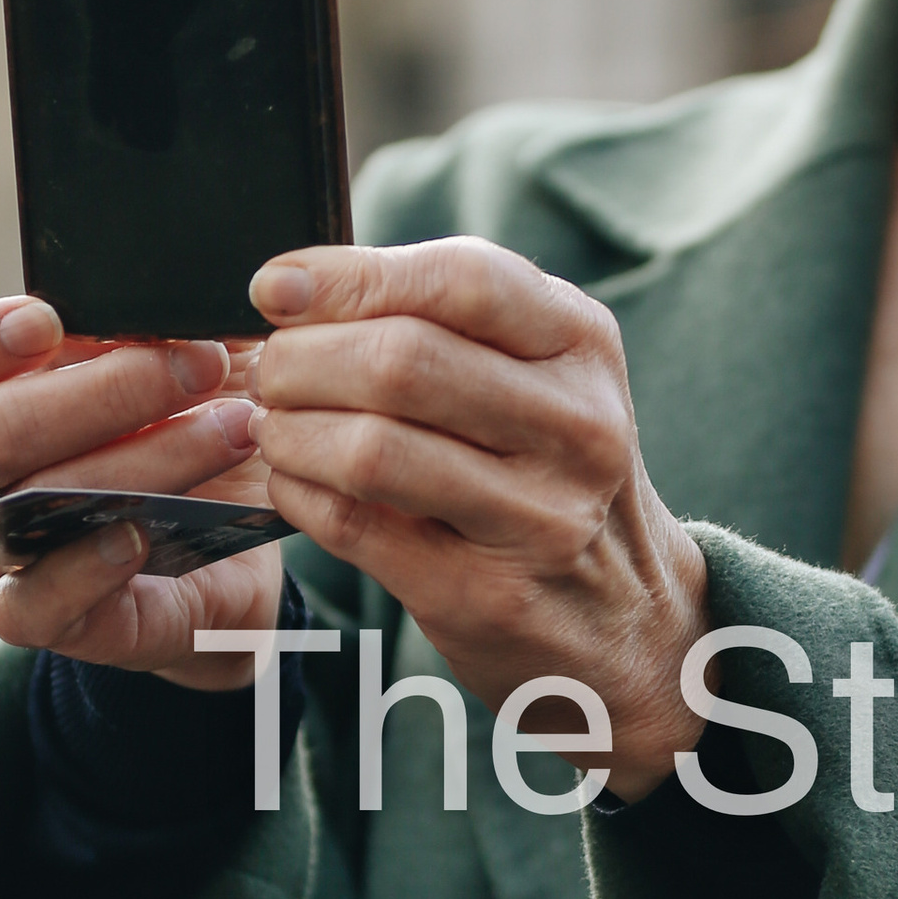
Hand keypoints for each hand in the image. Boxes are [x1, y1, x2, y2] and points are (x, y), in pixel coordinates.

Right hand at [0, 294, 276, 684]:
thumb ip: (143, 310)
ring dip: (138, 462)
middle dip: (101, 391)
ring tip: (233, 426)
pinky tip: (142, 534)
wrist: (253, 524)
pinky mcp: (57, 617)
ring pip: (23, 512)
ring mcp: (5, 551)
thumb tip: (169, 279)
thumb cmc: (195, 409)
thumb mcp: (177, 339)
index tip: (42, 322)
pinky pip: (28, 609)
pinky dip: (82, 571)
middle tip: (200, 362)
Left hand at [248, 238, 708, 796]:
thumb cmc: (552, 472)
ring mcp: (539, 517)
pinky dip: (300, 496)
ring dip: (292, 433)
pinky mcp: (486, 594)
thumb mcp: (543, 375)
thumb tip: (295, 288)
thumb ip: (445, 321)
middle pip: (401, 362)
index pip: (459, 280)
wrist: (628, 621)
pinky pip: (356, 527)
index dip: (348, 277)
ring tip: (277, 429)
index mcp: (584, 345)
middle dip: (301, 360)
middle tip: (270, 373)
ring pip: (371, 448)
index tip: (275, 288)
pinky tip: (296, 484)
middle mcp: (577, 427)